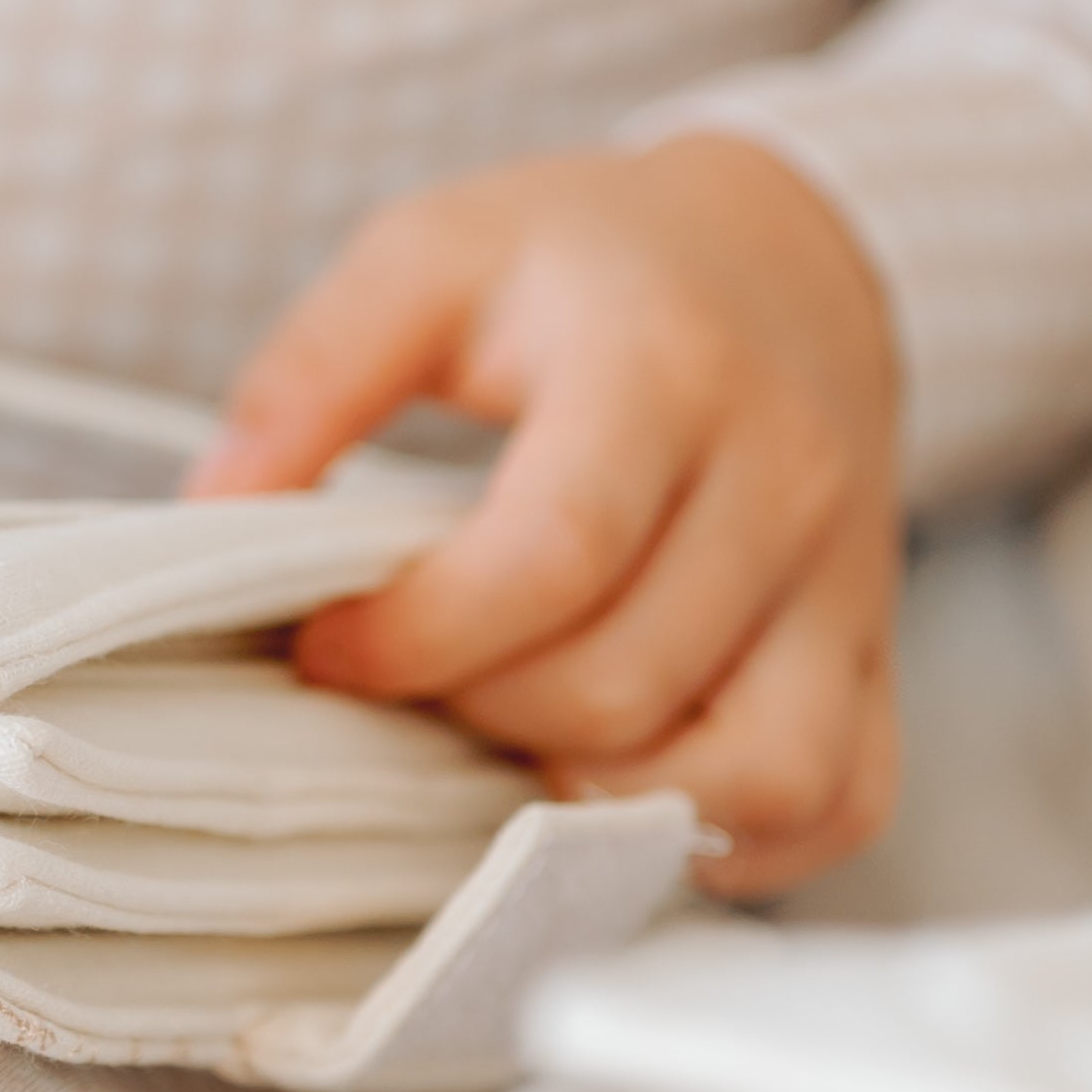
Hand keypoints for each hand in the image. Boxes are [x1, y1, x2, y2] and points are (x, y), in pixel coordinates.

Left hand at [191, 134, 906, 899]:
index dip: (418, 637)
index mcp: (666, 369)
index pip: (552, 558)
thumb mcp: (432, 255)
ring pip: (751, 770)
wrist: (792, 256)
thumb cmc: (587, 264)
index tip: (327, 645)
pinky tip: (628, 783)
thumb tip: (214, 518)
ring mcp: (850, 579)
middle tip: (414, 675)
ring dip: (602, 790)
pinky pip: (836, 800)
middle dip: (480, 712)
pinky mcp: (877, 650)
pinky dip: (732, 836)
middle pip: (624, 685)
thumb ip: (311, 374)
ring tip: (515, 734)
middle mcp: (786, 479)